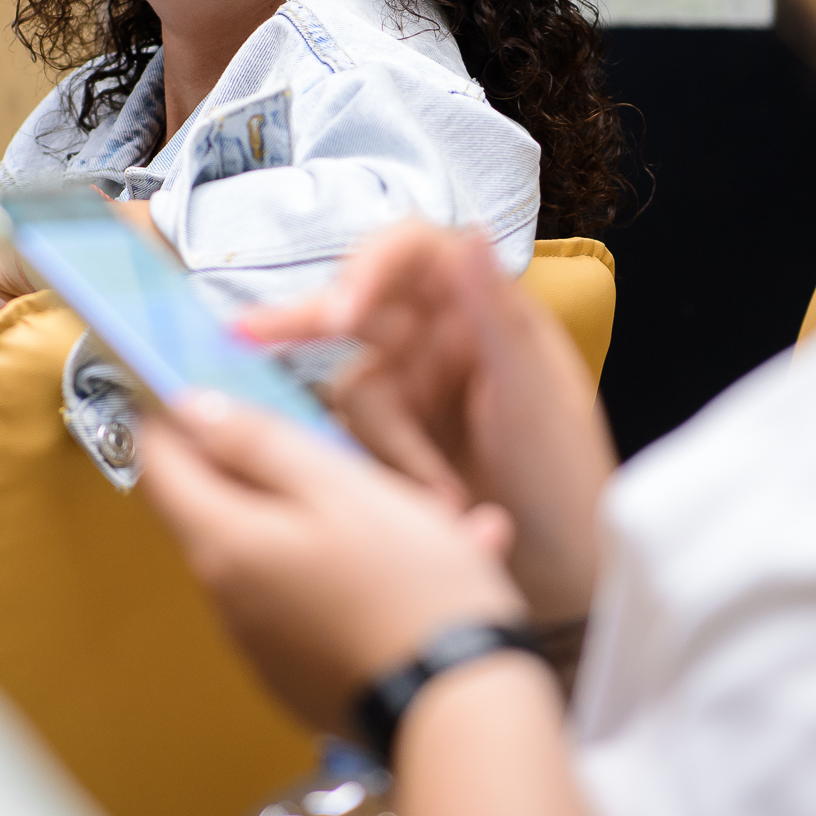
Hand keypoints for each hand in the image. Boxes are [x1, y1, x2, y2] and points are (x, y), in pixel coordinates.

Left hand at [139, 391, 525, 736]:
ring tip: (410, 519)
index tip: (219, 394)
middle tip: (343, 457)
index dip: (179, 418)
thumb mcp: (341, 488)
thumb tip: (192, 409)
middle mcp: (226, 600)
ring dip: (324, 526)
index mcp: (224, 544)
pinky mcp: (297, 675)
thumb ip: (260, 443)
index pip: (160, 463)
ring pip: (274, 554)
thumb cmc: (411, 591)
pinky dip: (348, 579)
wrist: (463, 709)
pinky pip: (308, 604)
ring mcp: (259, 644)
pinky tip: (414, 573)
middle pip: (221, 508)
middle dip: (274, 473)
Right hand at [241, 223, 613, 623]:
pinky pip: (353, 442)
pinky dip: (386, 473)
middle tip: (245, 336)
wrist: (569, 579)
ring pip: (353, 389)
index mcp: (484, 307)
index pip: (412, 253)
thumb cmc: (571, 482)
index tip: (341, 310)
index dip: (367, 267)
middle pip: (358, 306)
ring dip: (390, 444)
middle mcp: (441, 337)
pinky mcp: (393, 444)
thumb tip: (469, 235)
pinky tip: (436, 504)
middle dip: (304, 322)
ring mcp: (414, 390)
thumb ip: (499, 316)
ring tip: (442, 494)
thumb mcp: (539, 400)